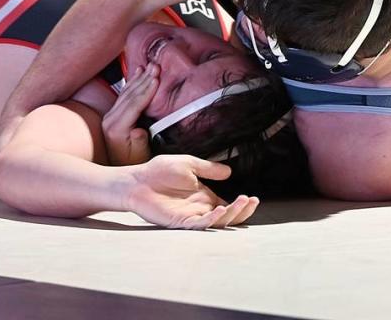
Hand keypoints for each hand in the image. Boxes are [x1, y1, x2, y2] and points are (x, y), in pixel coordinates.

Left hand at [102, 63, 158, 165]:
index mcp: (116, 128)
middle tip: (155, 65)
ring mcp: (110, 115)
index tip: (156, 79)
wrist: (121, 169)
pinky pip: (124, 94)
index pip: (133, 104)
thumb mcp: (140, 156)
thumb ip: (139, 142)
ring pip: (126, 92)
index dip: (145, 90)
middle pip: (129, 94)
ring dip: (139, 78)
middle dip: (144, 79)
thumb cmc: (135, 163)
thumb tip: (140, 130)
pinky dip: (132, 82)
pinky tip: (138, 72)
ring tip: (150, 65)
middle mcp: (110, 119)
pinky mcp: (114, 114)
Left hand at [126, 155, 258, 228]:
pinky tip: (221, 210)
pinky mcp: (180, 222)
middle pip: (227, 216)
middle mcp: (200, 208)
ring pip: (217, 222)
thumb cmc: (159, 171)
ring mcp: (191, 216)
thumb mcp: (189, 164)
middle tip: (252, 201)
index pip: (228, 205)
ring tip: (243, 202)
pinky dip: (211, 219)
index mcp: (204, 196)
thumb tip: (229, 171)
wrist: (137, 180)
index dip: (241, 205)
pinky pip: (199, 224)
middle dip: (242, 210)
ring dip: (231, 214)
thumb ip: (208, 169)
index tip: (253, 198)